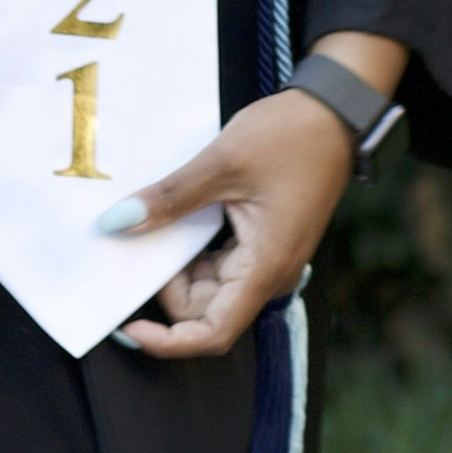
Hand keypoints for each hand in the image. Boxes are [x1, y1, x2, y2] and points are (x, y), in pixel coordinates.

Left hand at [106, 37, 400, 359]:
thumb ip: (169, 199)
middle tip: (137, 238)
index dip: (167, 341)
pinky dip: (190, 250)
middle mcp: (269, 275)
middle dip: (165, 287)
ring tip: (155, 219)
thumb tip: (117, 224)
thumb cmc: (291, 136)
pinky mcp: (262, 243)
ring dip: (176, 265)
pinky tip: (174, 216)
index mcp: (264, 267)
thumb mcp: (221, 162)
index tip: (127, 327)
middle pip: (203, 310)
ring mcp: (267, 260)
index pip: (212, 333)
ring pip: (207, 287)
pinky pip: (217, 263)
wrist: (334, 111)